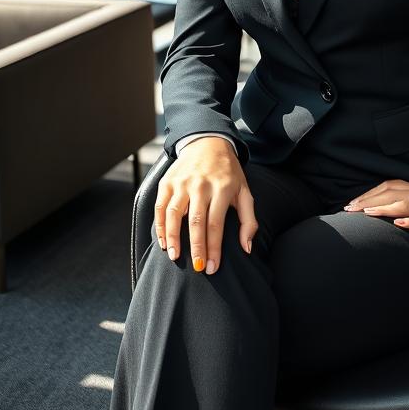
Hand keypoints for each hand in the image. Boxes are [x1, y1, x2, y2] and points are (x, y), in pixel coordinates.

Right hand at [155, 137, 257, 274]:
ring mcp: (182, 182)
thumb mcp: (244, 191)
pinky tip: (164, 241)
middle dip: (196, 248)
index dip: (213, 248)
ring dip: (173, 238)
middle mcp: (200, 185)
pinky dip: (160, 226)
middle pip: (195, 222)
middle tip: (197, 268)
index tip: (211, 267)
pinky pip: (160, 207)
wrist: (208, 141)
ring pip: (174, 215)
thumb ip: (248, 220)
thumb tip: (247, 248)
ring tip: (175, 257)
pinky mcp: (168, 181)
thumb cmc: (228, 172)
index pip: (215, 224)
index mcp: (222, 188)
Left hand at [343, 180, 408, 244]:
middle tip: (350, 209)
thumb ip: (408, 202)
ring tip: (366, 213)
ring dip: (383, 208)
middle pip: (390, 193)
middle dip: (368, 200)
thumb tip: (384, 208)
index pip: (387, 187)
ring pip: (403, 203)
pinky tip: (399, 224)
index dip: (369, 194)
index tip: (352, 203)